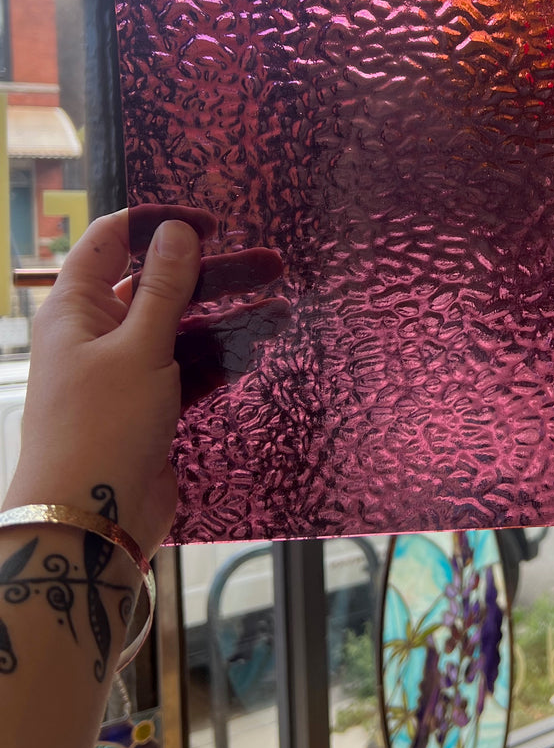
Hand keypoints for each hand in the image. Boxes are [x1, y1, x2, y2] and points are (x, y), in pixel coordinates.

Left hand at [5, 206, 288, 555]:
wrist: (89, 522)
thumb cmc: (101, 427)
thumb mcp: (139, 349)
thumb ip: (164, 288)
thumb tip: (177, 229)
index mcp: (77, 308)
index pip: (111, 242)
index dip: (157, 225)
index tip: (210, 225)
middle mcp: (97, 333)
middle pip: (159, 286)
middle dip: (214, 274)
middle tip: (272, 264)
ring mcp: (125, 371)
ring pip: (182, 330)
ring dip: (228, 319)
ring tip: (283, 310)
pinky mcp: (150, 406)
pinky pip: (190, 369)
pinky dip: (221, 358)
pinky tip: (260, 348)